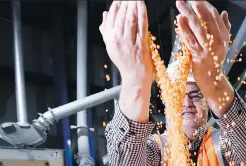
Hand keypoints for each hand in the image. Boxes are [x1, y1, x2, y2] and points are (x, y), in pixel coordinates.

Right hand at [99, 1, 151, 121]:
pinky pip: (141, 25)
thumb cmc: (124, 61)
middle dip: (125, 3)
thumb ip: (106, 30)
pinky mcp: (141, 45)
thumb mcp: (110, 46)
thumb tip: (104, 14)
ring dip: (133, 5)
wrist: (134, 78)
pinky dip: (142, 13)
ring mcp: (129, 42)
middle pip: (120, 16)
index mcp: (109, 38)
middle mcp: (117, 40)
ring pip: (130, 19)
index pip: (110, 17)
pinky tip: (142, 4)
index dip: (116, 6)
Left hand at [175, 1, 233, 115]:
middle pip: (207, 19)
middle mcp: (217, 41)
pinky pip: (190, 40)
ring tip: (180, 3)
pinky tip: (180, 19)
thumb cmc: (215, 60)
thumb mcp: (223, 44)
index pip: (214, 16)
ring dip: (188, 13)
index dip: (205, 5)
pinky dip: (184, 29)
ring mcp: (208, 49)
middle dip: (197, 5)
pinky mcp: (198, 56)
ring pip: (198, 27)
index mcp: (224, 36)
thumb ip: (225, 28)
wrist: (212, 79)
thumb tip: (225, 13)